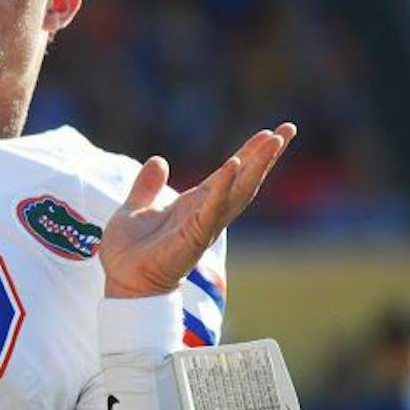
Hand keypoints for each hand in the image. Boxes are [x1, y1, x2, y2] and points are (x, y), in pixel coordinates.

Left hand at [100, 124, 295, 298]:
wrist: (121, 282)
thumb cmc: (128, 252)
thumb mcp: (135, 208)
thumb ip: (147, 186)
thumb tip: (158, 160)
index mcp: (195, 205)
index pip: (230, 174)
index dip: (250, 153)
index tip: (273, 132)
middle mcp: (206, 214)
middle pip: (244, 180)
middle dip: (266, 155)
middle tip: (289, 128)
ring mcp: (203, 226)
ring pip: (238, 192)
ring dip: (256, 166)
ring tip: (274, 141)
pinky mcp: (193, 239)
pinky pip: (212, 210)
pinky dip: (223, 188)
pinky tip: (234, 165)